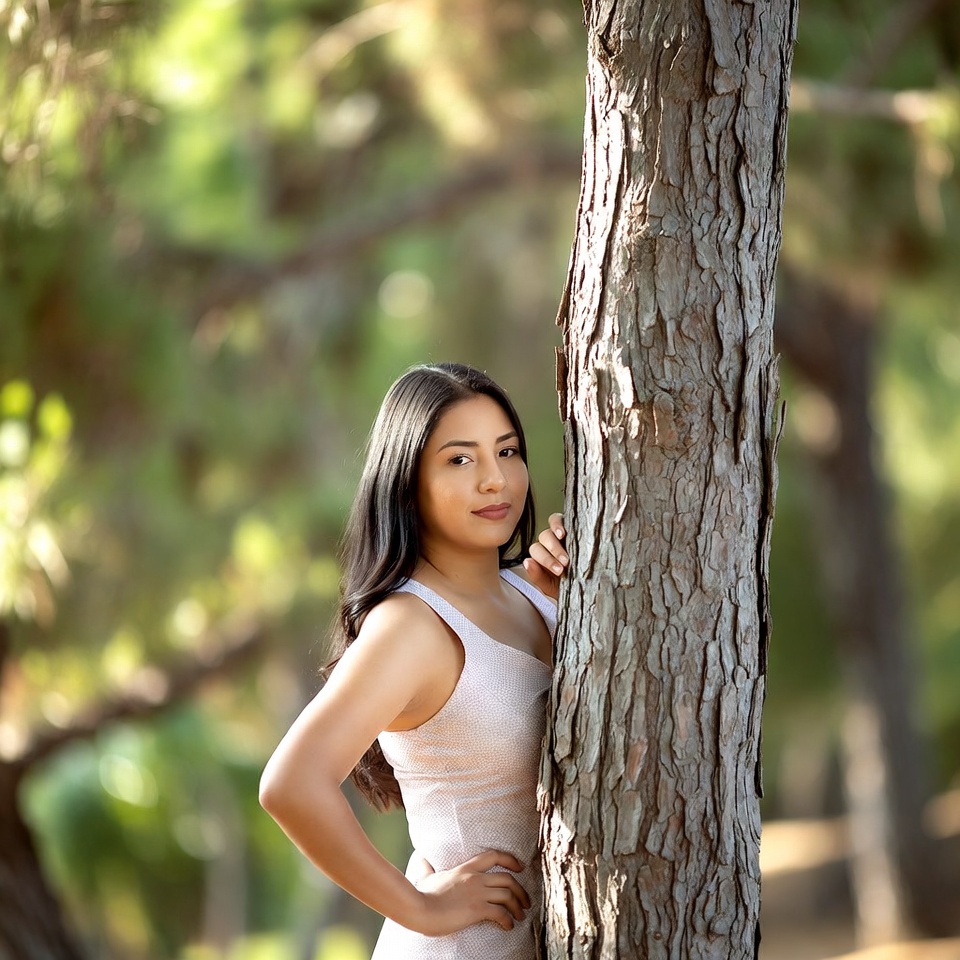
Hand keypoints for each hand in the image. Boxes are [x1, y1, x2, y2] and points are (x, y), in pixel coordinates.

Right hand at [407, 850, 529, 935]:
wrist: (420, 909)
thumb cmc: (422, 895)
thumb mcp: (426, 877)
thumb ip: (426, 868)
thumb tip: (420, 859)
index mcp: (465, 868)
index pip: (493, 855)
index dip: (511, 860)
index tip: (520, 867)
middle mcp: (475, 877)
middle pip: (507, 879)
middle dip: (521, 891)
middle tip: (525, 902)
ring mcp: (477, 892)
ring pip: (508, 895)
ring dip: (517, 906)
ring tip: (519, 916)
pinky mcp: (477, 909)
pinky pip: (501, 913)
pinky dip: (508, 920)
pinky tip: (508, 927)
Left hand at [523, 512, 566, 600]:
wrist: (587, 584)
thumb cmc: (569, 585)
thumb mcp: (552, 586)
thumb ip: (538, 576)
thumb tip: (527, 562)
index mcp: (542, 556)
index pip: (536, 551)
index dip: (546, 560)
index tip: (559, 571)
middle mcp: (549, 543)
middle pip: (543, 540)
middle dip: (554, 553)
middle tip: (566, 564)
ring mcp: (559, 533)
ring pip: (549, 531)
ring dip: (555, 543)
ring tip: (566, 553)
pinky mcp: (570, 525)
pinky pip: (558, 519)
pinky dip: (557, 524)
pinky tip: (563, 533)